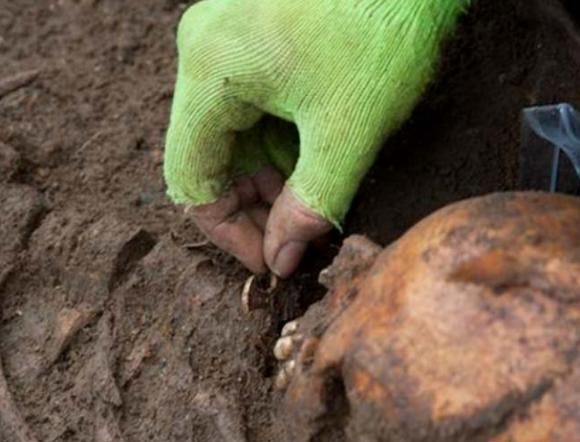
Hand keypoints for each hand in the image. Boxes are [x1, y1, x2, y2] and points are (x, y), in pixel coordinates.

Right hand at [163, 0, 468, 276]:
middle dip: (254, 207)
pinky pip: (255, 106)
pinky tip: (318, 165)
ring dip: (271, 178)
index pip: (190, 177)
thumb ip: (311, 204)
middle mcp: (206, 51)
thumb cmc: (381, 33)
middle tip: (298, 242)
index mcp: (210, 71)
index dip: (228, 232)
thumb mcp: (347, 134)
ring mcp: (231, 38)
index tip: (270, 262)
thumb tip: (282, 259)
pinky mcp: (260, 36)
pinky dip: (282, 143)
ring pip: (234, 134)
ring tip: (316, 209)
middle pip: (210, 156)